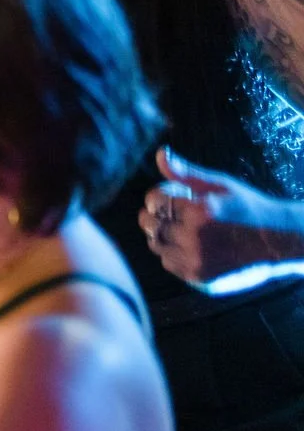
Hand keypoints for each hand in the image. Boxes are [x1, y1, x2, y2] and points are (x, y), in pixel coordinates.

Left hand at [140, 148, 303, 287]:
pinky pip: (168, 263)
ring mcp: (197, 261)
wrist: (279, 242)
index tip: (168, 195)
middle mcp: (196, 238)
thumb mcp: (221, 185)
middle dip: (154, 214)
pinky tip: (188, 244)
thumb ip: (186, 173)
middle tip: (167, 212)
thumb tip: (160, 152)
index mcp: (201, 212)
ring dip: (161, 234)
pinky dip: (172, 253)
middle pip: (151, 224)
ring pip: (156, 245)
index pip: (155, 200)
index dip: (158, 195)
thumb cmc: (247, 207)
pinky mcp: (200, 277)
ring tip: (179, 228)